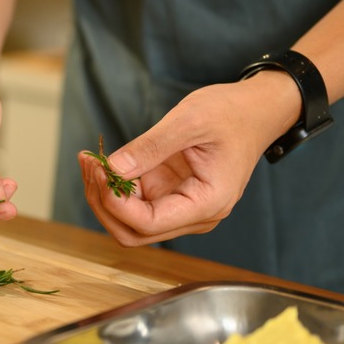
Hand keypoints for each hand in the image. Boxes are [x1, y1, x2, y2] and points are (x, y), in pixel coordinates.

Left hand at [80, 71, 299, 245]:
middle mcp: (194, 216)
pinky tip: (100, 162)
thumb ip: (149, 147)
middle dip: (104, 202)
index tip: (98, 170)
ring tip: (90, 160)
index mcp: (207, 203)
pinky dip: (112, 186)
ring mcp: (180, 208)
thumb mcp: (189, 121)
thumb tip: (112, 169)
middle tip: (89, 164)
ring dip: (103, 196)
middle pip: (133, 232)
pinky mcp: (169, 196)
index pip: (148, 223)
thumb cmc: (231, 114)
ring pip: (128, 222)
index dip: (116, 203)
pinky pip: (133, 204)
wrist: (254, 111)